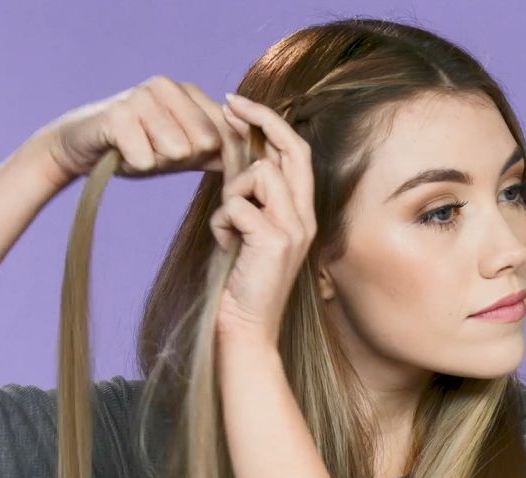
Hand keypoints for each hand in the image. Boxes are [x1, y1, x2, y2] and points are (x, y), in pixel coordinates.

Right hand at [32, 75, 234, 188]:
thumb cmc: (137, 148)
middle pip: (205, 143)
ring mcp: (143, 95)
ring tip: (140, 151)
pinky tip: (123, 154)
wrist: (81, 146)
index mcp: (190, 93)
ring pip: (178, 151)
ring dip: (158, 162)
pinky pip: (147, 159)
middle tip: (158, 154)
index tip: (214, 175)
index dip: (227, 161)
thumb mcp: (183, 150)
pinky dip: (136, 165)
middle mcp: (169, 86)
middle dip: (184, 160)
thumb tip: (257, 162)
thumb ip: (216, 151)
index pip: (228, 132)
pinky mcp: (119, 113)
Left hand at [211, 94, 316, 351]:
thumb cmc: (241, 279)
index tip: (240, 105)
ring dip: (230, 194)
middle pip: (293, 150)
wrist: (246, 327)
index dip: (271, 123)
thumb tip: (236, 148)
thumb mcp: (245, 225)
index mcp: (301, 212)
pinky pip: (235, 206)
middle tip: (229, 103)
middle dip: (261, 119)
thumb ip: (246, 190)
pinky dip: (221, 223)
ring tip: (228, 226)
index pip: (296, 153)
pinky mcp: (274, 242)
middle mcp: (305, 217)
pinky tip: (226, 246)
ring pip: (258, 175)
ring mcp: (294, 229)